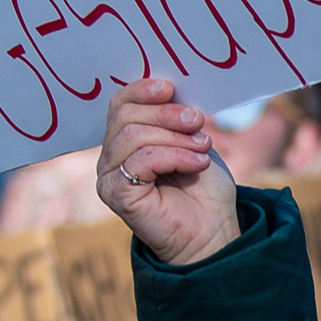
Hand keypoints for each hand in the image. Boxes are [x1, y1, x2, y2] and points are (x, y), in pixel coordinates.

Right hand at [99, 77, 237, 265]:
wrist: (212, 233)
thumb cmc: (203, 190)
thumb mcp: (193, 143)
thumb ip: (177, 118)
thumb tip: (172, 88)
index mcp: (125, 141)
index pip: (120, 104)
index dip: (142, 90)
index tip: (170, 87)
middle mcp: (109, 158)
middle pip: (125, 116)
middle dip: (166, 114)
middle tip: (198, 122)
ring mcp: (108, 177)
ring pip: (133, 135)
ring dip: (175, 137)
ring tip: (203, 148)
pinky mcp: (116, 194)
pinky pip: (140, 160)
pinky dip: (174, 156)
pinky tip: (196, 164)